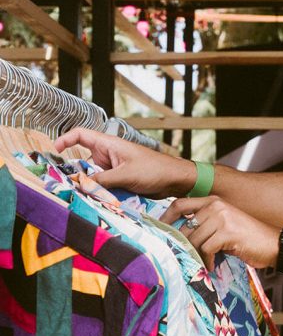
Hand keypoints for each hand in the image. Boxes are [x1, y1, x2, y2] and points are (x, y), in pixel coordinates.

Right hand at [55, 127, 196, 197]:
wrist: (175, 180)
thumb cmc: (156, 170)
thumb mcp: (125, 175)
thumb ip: (102, 180)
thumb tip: (80, 184)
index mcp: (109, 144)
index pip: (81, 135)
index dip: (65, 140)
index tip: (54, 150)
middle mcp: (109, 154)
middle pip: (83, 161)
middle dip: (77, 173)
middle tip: (69, 186)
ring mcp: (114, 167)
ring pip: (93, 176)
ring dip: (91, 186)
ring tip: (87, 196)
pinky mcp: (120, 179)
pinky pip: (104, 186)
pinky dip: (101, 192)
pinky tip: (101, 201)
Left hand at [160, 196, 278, 270]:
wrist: (274, 244)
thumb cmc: (247, 238)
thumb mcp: (224, 225)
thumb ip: (204, 225)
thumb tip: (178, 237)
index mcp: (213, 200)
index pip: (179, 204)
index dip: (165, 217)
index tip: (159, 231)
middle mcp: (216, 205)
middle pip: (184, 226)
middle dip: (181, 245)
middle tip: (182, 257)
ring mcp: (222, 217)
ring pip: (194, 240)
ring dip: (196, 255)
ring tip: (203, 263)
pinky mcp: (228, 232)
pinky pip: (206, 249)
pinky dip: (208, 260)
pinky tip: (213, 264)